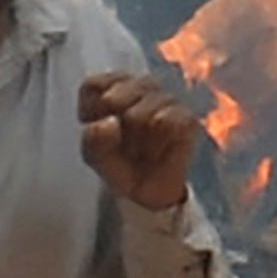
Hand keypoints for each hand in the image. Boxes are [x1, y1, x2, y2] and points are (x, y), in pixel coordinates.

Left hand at [79, 69, 205, 207]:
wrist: (147, 192)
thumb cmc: (119, 164)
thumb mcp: (94, 156)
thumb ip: (93, 140)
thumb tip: (109, 123)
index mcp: (114, 88)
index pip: (93, 85)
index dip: (90, 111)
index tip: (96, 129)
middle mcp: (142, 88)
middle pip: (113, 98)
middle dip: (112, 131)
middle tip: (122, 145)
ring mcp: (166, 100)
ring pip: (138, 114)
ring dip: (134, 143)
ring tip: (140, 151)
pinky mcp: (187, 118)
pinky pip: (165, 122)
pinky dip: (155, 145)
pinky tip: (156, 152)